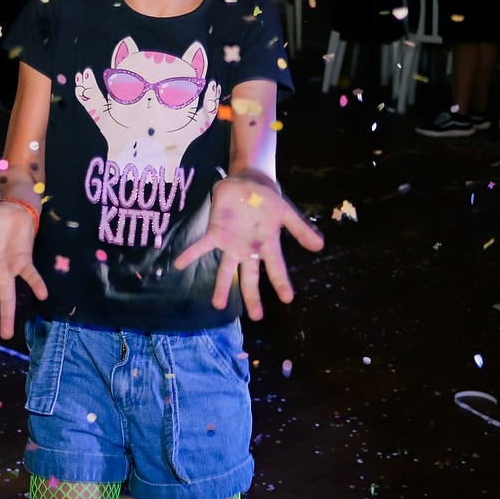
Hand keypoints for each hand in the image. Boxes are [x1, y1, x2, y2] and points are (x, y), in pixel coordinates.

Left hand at [172, 175, 323, 319]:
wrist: (249, 181)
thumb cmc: (268, 200)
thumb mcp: (287, 213)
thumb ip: (301, 229)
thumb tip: (320, 246)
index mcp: (267, 246)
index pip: (276, 268)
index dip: (281, 283)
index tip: (287, 298)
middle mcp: (248, 250)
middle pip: (251, 278)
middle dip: (252, 297)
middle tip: (256, 316)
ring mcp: (231, 244)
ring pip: (226, 270)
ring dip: (221, 287)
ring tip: (218, 305)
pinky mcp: (216, 233)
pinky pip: (202, 246)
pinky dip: (190, 255)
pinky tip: (178, 264)